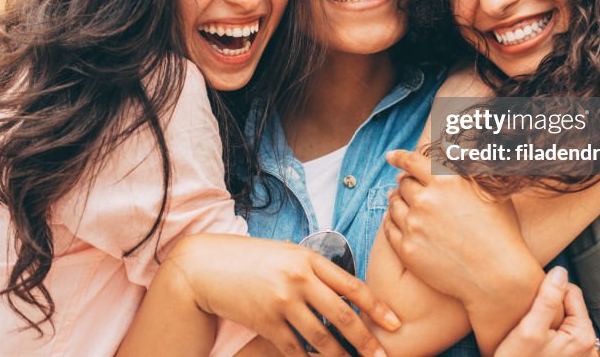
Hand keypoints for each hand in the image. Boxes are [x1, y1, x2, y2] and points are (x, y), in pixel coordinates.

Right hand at [166, 233, 399, 356]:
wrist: (206, 266)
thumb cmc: (250, 258)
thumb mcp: (286, 253)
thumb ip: (313, 269)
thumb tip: (345, 290)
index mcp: (308, 259)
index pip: (351, 285)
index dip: (376, 307)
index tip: (394, 323)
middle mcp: (298, 280)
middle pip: (342, 316)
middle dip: (366, 341)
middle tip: (381, 356)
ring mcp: (282, 303)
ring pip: (322, 339)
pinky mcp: (266, 324)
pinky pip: (295, 349)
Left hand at [383, 149, 532, 306]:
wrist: (498, 277)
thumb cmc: (501, 232)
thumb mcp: (488, 192)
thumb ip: (466, 171)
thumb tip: (453, 152)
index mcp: (445, 181)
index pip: (412, 161)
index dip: (399, 157)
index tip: (391, 156)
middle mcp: (426, 200)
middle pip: (403, 184)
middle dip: (404, 182)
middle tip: (406, 184)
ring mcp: (414, 225)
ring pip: (394, 204)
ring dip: (396, 201)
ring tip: (401, 202)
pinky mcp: (407, 249)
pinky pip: (389, 228)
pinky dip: (391, 221)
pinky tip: (397, 221)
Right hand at [496, 267, 598, 356]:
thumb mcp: (529, 329)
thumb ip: (547, 299)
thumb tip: (560, 272)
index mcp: (582, 335)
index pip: (571, 292)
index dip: (549, 292)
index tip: (531, 303)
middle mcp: (588, 346)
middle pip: (569, 307)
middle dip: (549, 307)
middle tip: (530, 320)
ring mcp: (581, 354)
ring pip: (564, 320)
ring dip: (549, 320)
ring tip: (532, 330)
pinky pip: (562, 335)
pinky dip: (550, 333)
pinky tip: (536, 341)